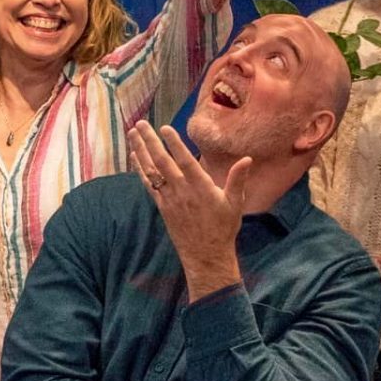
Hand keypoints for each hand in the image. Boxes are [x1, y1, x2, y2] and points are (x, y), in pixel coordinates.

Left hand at [128, 121, 247, 300]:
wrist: (206, 255)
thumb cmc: (223, 228)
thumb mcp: (235, 203)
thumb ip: (238, 180)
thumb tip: (247, 159)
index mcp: (201, 187)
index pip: (185, 161)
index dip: (174, 144)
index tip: (165, 128)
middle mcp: (182, 191)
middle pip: (162, 162)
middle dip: (150, 142)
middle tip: (141, 124)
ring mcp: (169, 199)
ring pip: (151, 172)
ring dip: (141, 151)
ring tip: (133, 134)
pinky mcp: (162, 207)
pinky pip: (148, 185)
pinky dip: (140, 170)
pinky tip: (135, 157)